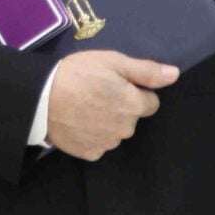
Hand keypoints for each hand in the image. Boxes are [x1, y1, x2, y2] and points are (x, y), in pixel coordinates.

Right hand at [46, 51, 179, 160]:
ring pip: (116, 132)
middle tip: (98, 93)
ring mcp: (107, 143)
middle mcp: (125, 128)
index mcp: (134, 105)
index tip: (116, 84)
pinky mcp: (90, 153)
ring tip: (85, 107)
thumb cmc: (78, 73)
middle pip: (132, 118)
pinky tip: (79, 122)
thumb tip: (174, 74)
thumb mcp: (113, 61)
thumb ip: (146, 71)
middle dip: (122, 107)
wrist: (40, 97)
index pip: (150, 102)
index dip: (136, 91)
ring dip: (107, 122)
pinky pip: (99, 144)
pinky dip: (93, 135)